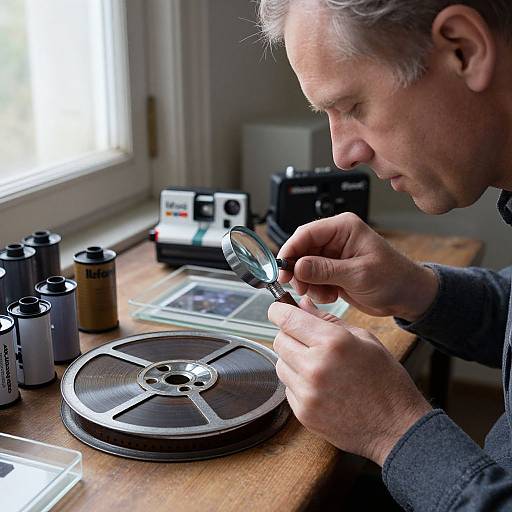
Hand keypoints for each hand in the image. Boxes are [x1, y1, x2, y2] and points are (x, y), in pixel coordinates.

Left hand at [268, 297, 431, 465]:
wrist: (397, 428)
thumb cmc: (386, 380)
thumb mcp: (364, 339)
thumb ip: (327, 320)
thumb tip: (302, 304)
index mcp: (333, 342)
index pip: (287, 318)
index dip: (279, 310)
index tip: (279, 309)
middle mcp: (315, 366)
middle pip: (279, 340)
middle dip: (289, 335)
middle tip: (307, 339)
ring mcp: (307, 392)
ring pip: (280, 363)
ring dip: (292, 359)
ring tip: (319, 365)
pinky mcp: (303, 412)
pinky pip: (288, 387)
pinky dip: (298, 383)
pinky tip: (321, 386)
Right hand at [278, 212, 437, 321]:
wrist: (408, 296)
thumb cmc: (394, 278)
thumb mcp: (359, 274)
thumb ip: (326, 270)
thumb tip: (298, 265)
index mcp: (344, 228)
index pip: (306, 233)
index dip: (290, 250)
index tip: (282, 269)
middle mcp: (336, 239)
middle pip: (301, 250)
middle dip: (298, 270)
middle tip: (298, 286)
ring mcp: (333, 256)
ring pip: (304, 266)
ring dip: (308, 283)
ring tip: (323, 294)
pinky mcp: (332, 271)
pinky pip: (312, 278)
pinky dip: (316, 290)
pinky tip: (330, 295)